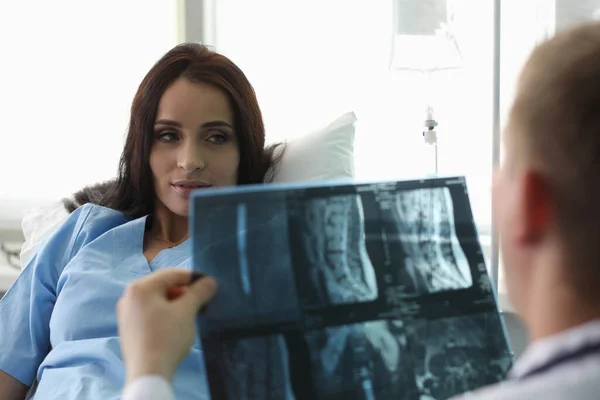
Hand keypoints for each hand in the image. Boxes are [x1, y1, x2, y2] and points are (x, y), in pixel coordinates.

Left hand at [117, 269, 216, 384]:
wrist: (148, 373)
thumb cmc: (167, 336)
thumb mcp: (187, 311)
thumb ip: (199, 292)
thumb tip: (210, 281)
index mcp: (140, 287)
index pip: (171, 274)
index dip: (193, 278)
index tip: (209, 286)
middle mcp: (128, 297)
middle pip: (162, 286)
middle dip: (183, 292)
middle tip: (201, 302)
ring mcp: (126, 314)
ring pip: (156, 301)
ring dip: (175, 304)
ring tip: (190, 315)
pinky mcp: (128, 329)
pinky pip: (149, 313)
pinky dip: (164, 314)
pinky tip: (175, 326)